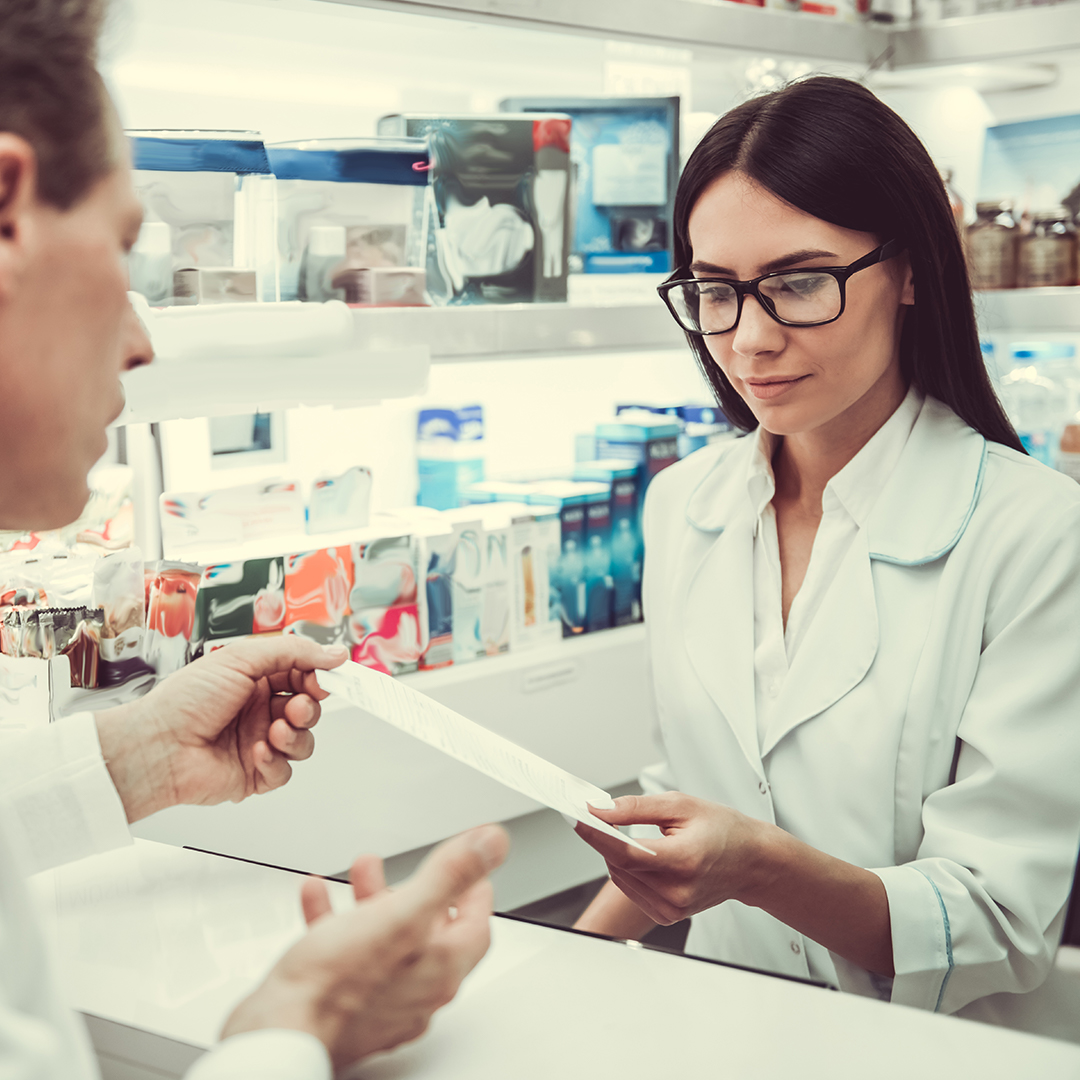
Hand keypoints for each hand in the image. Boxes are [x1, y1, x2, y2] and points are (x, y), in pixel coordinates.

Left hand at [95, 637, 347, 821]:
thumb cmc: (186, 700)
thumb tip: (334, 652)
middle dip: (309, 707)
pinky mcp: (255, 774)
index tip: (328, 676)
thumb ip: (294, 652)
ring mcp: (259, 742)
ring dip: (296, 735)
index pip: (302, 675)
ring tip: (275, 730)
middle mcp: (259, 710)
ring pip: (303, 741)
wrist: (158, 746)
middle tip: (298, 705)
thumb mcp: (242, 658)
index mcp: (256, 679)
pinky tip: (256, 751)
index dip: (318, 677)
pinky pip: (285, 771)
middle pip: (308, 708)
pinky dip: (276, 761)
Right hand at [222, 824, 509, 1071]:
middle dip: (418, 890)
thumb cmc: (336, 985)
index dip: (476, 890)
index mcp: (439, 969)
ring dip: (376, 899)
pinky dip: (336, 921)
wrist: (280, 1032)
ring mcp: (380, 1002)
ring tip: (363, 872)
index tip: (471, 868)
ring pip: (387, 940)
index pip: (476, 927)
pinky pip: (347, 954)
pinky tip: (319, 899)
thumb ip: (449, 875)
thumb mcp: (401, 914)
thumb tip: (491, 843)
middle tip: (412, 869)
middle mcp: (416, 991)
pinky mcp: (344, 1006)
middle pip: (430, 932)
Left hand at [575, 792, 769, 925]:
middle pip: (620, 865)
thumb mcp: (681, 805)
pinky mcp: (668, 915)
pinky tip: (641, 855)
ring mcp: (673, 908)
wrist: (751, 861)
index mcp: (684, 861)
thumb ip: (636, 808)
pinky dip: (627, 870)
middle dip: (604, 838)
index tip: (578, 816)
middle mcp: (677, 891)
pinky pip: (632, 890)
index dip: (596, 834)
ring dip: (615, 854)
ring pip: (621, 878)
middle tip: (598, 814)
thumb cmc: (723, 830)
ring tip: (627, 832)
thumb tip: (601, 810)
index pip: (626, 853)